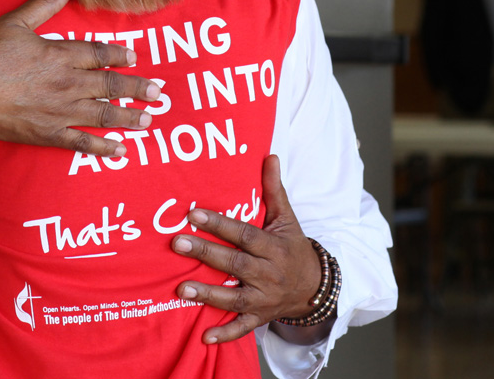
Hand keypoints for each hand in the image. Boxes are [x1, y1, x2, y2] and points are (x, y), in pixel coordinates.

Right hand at [0, 0, 161, 156]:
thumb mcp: (14, 22)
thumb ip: (45, 3)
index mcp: (60, 54)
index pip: (99, 54)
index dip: (119, 56)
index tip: (134, 58)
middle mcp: (67, 83)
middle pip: (110, 85)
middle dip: (137, 89)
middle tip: (158, 93)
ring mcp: (59, 111)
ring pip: (103, 114)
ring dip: (128, 117)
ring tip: (147, 120)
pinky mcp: (47, 134)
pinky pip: (82, 143)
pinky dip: (102, 148)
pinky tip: (120, 151)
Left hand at [170, 155, 325, 344]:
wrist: (316, 288)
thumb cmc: (294, 247)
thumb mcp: (287, 218)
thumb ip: (274, 189)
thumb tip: (270, 155)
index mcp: (274, 246)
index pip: (244, 234)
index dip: (219, 224)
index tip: (193, 214)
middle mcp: (269, 273)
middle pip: (235, 264)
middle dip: (205, 254)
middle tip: (177, 243)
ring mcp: (264, 298)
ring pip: (235, 298)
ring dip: (208, 295)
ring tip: (181, 288)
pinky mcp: (259, 317)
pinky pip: (242, 328)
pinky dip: (225, 334)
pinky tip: (204, 337)